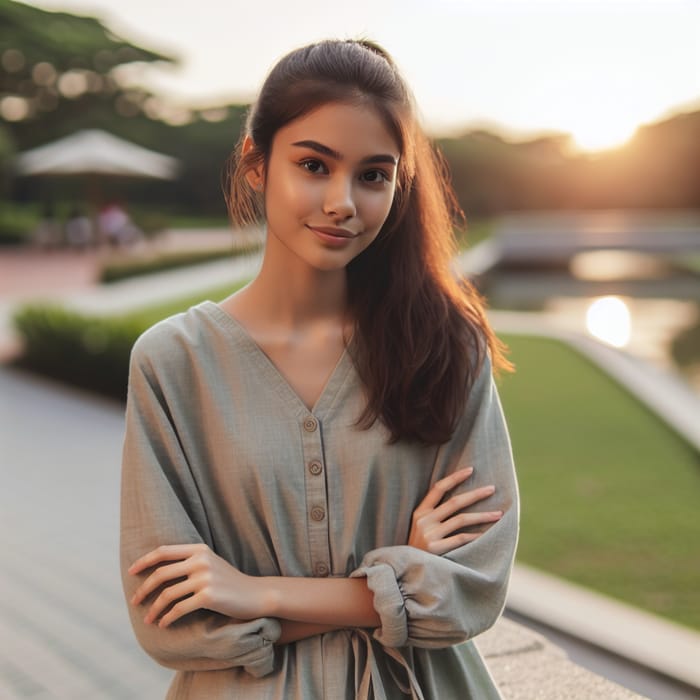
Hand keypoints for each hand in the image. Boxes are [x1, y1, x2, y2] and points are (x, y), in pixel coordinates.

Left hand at [128, 543, 264, 627]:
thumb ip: (189, 562)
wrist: (255, 594)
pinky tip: (163, 624)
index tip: (131, 572)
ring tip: (148, 619)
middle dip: (144, 589)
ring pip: (168, 594)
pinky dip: (167, 618)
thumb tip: (157, 571)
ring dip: (153, 609)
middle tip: (134, 601)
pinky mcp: (208, 596)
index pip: (164, 551)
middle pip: (161, 574)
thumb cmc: (229, 582)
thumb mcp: (210, 564)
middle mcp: (201, 560)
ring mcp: (205, 577)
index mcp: (199, 549)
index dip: (144, 561)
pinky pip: (179, 609)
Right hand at [408, 467, 502, 554]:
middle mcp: (424, 520)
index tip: (471, 470)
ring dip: (483, 515)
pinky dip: (475, 535)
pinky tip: (486, 534)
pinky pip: (461, 538)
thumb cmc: (419, 549)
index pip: (438, 488)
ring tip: (499, 514)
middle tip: (492, 488)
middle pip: (454, 502)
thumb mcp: (420, 528)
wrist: (408, 572)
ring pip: (461, 519)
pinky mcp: (436, 549)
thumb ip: (434, 515)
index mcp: (419, 512)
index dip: (455, 478)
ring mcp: (429, 534)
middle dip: (476, 494)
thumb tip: (462, 500)